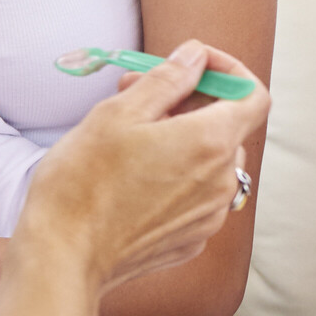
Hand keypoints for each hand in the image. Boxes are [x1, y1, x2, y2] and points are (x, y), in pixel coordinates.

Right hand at [22, 40, 269, 291]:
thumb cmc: (83, 182)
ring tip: (130, 136)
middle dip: (189, 102)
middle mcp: (223, 182)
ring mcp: (210, 216)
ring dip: (181, 139)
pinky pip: (196, 196)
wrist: (62, 258)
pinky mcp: (191, 240)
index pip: (252, 96)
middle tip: (136, 94)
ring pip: (211, 162)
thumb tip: (196, 57)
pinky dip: (176, 176)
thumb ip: (168, 78)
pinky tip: (134, 177)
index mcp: (212, 143)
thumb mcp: (119, 112)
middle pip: (227, 127)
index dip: (229, 73)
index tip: (194, 65)